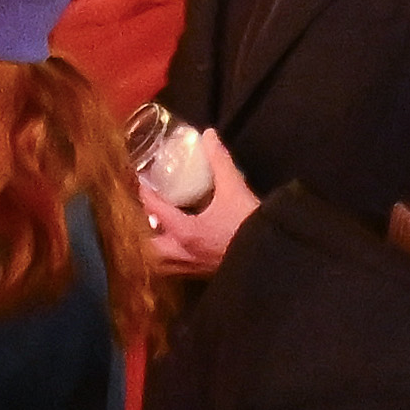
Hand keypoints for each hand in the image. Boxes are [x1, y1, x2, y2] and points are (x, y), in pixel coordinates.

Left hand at [141, 127, 260, 268]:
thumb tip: (209, 135)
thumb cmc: (248, 224)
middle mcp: (183, 252)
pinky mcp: (206, 274)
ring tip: (160, 237)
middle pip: (151, 247)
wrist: (270, 257)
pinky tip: (183, 251)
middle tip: (146, 217)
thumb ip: (219, 161)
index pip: (155, 211)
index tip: (139, 183)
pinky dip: (175, 261)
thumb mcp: (234, 188)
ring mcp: (194, 267)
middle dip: (144, 233)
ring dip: (158, 251)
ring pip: (163, 263)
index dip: (145, 195)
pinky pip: (181, 271)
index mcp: (184, 231)